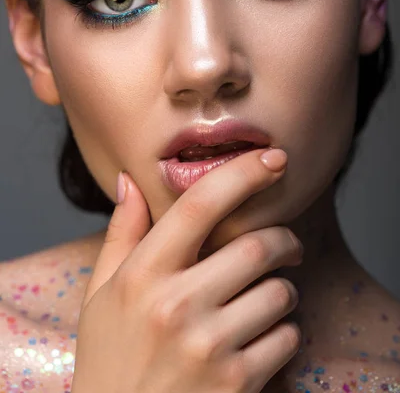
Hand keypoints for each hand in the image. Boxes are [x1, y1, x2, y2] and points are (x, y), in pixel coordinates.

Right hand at [71, 148, 302, 392]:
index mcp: (142, 275)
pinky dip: (284, 332)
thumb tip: (129, 181)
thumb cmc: (110, 358)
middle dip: (285, 239)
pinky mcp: (237, 384)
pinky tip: (259, 339)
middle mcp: (176, 306)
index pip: (199, 205)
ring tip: (265, 298)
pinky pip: (287, 338)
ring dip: (282, 289)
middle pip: (258, 245)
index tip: (274, 158)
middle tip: (287, 244)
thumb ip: (121, 233)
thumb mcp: (101, 295)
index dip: (243, 172)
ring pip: (280, 292)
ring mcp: (208, 347)